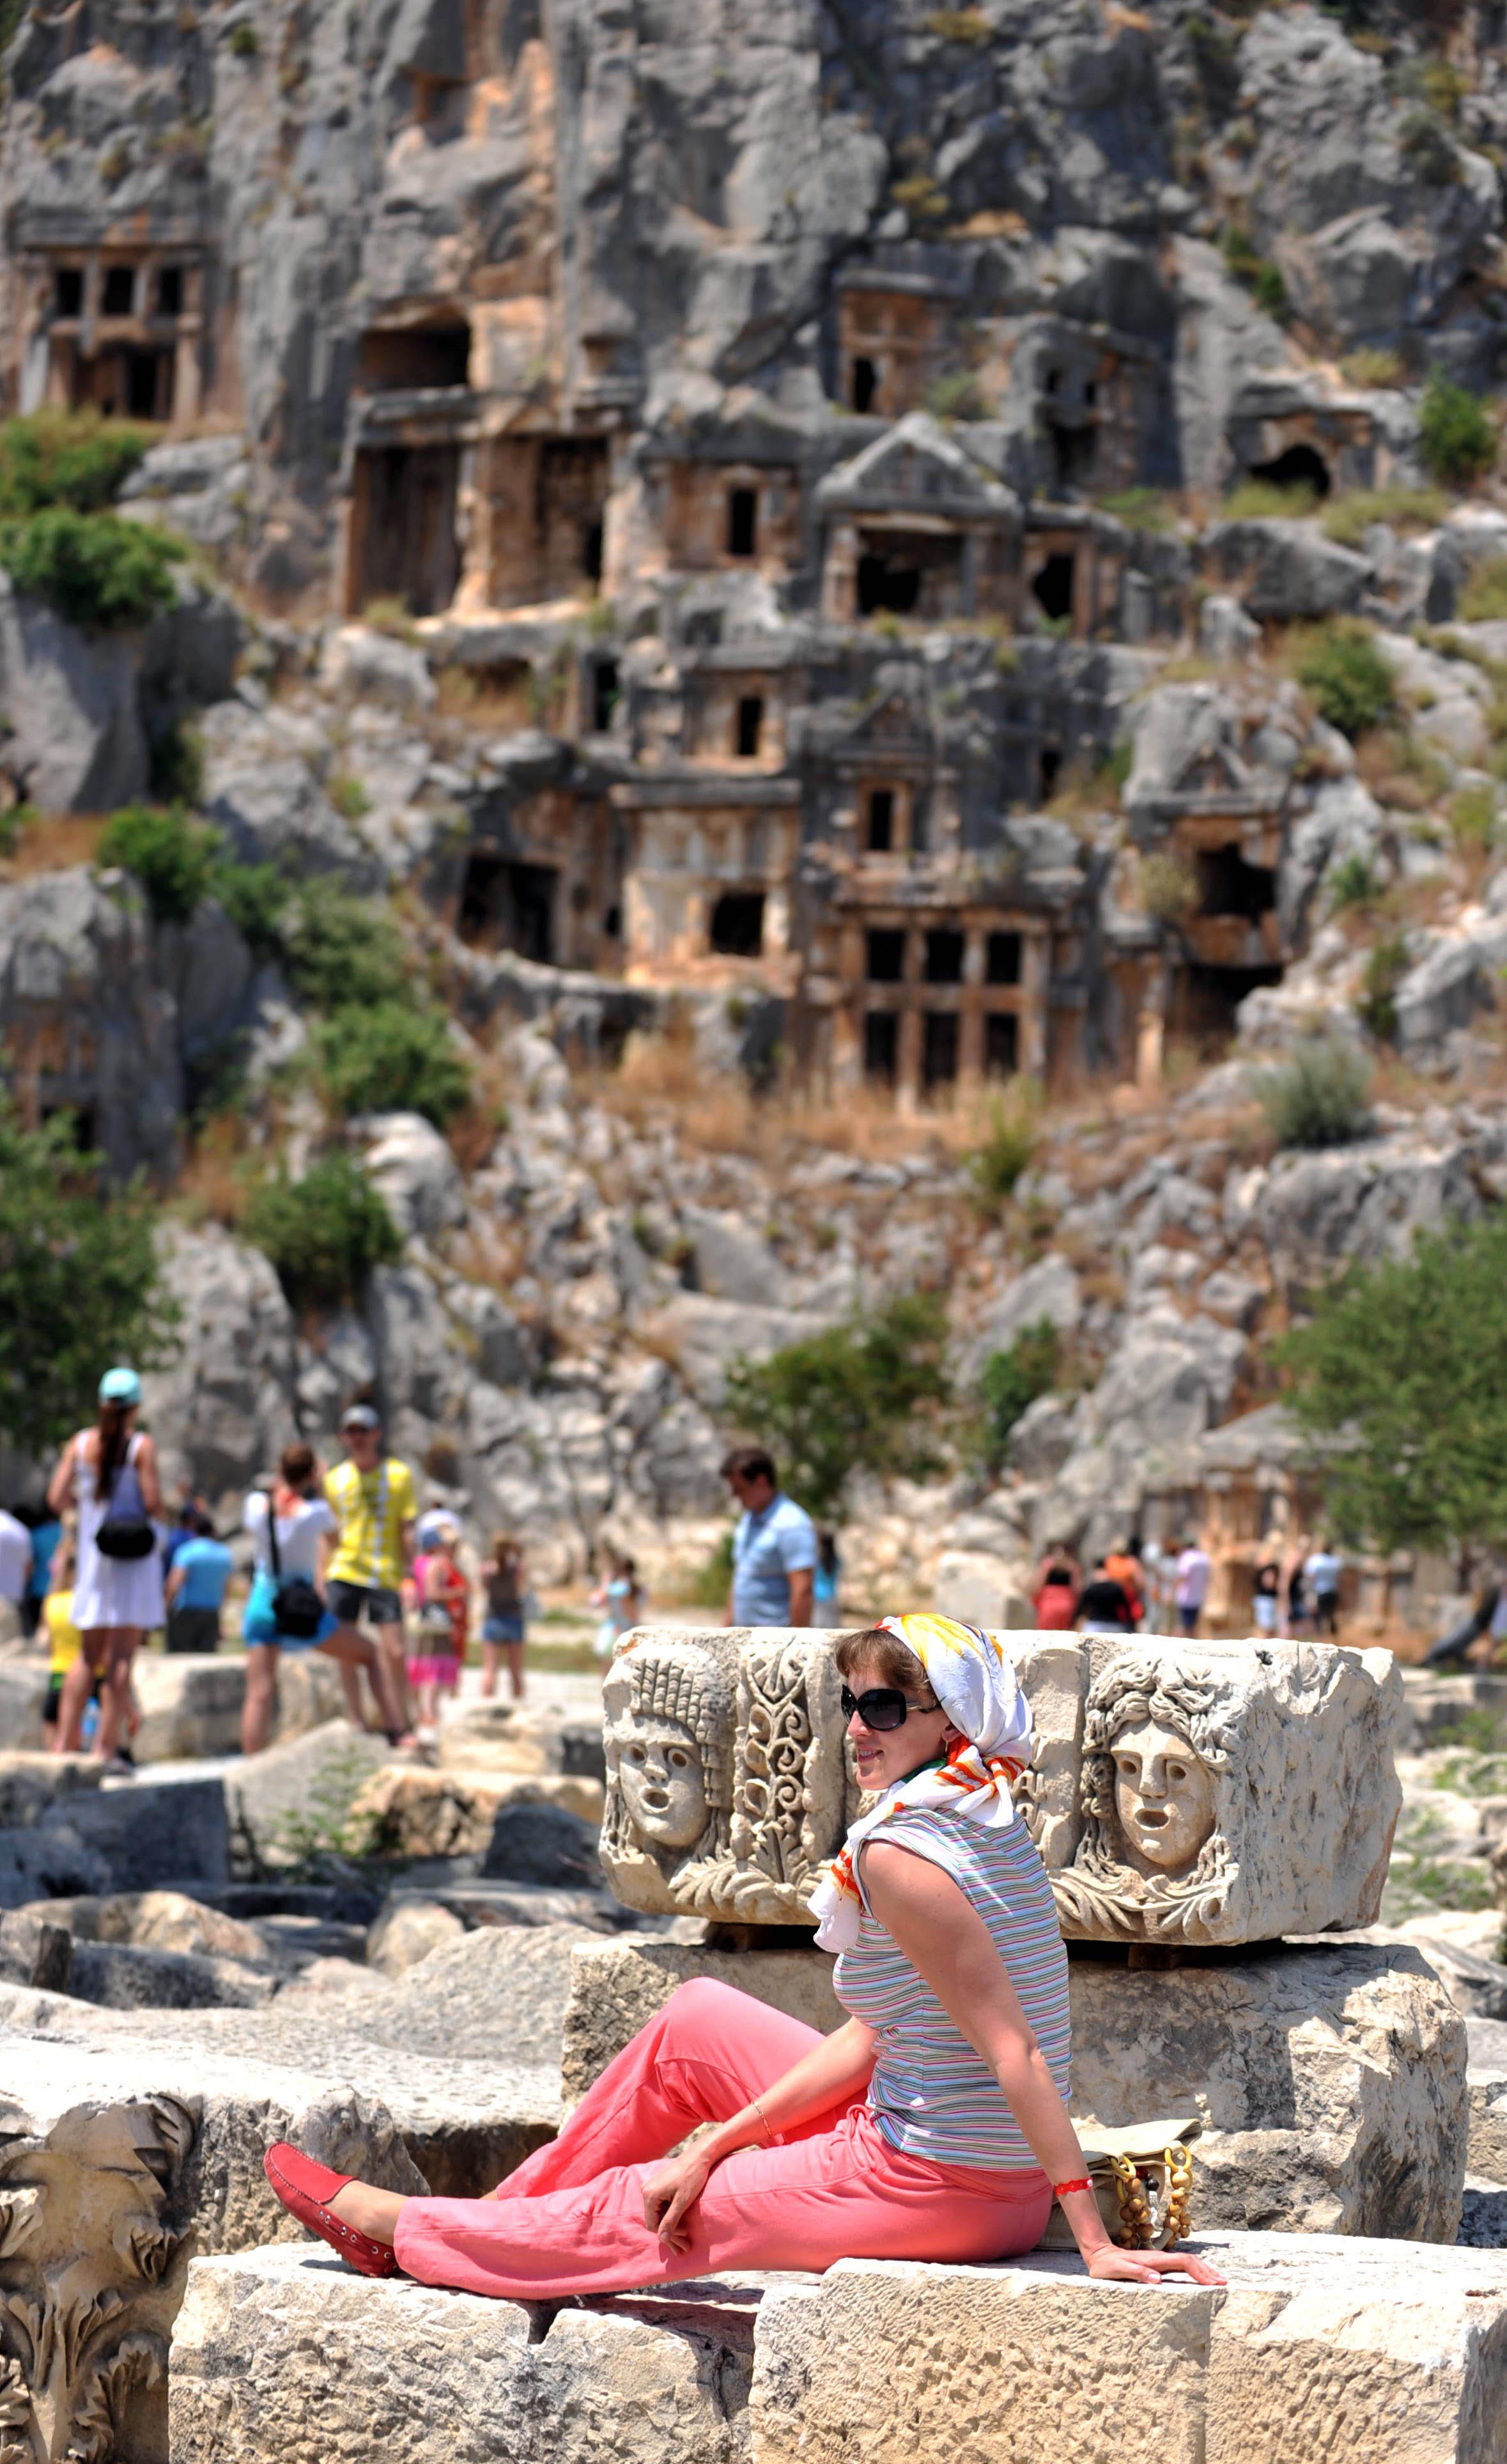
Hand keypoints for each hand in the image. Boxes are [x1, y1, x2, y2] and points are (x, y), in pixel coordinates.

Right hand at [641, 2146, 713, 2253]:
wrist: (699, 2156)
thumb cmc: (692, 2177)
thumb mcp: (682, 2201)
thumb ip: (671, 2220)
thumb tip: (662, 2239)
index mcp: (649, 2194)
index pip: (652, 2224)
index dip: (667, 2234)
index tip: (684, 2236)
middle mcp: (647, 2191)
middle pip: (656, 2221)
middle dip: (670, 2235)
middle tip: (685, 2248)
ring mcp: (652, 2188)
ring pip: (660, 2215)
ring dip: (672, 2227)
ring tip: (685, 2241)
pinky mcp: (660, 2187)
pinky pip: (662, 2207)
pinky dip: (672, 2217)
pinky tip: (682, 2226)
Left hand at [1085, 2242, 1225, 2286]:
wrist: (1098, 2254)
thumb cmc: (1106, 2266)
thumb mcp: (1118, 2270)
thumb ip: (1136, 2273)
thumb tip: (1158, 2280)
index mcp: (1154, 2260)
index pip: (1183, 2263)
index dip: (1199, 2272)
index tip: (1213, 2283)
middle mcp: (1160, 2259)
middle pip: (1190, 2261)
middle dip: (1207, 2270)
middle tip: (1224, 2283)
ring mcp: (1159, 2262)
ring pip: (1186, 2263)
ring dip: (1203, 2270)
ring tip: (1217, 2281)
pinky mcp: (1156, 2266)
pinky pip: (1180, 2268)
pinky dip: (1193, 2272)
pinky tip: (1198, 2279)